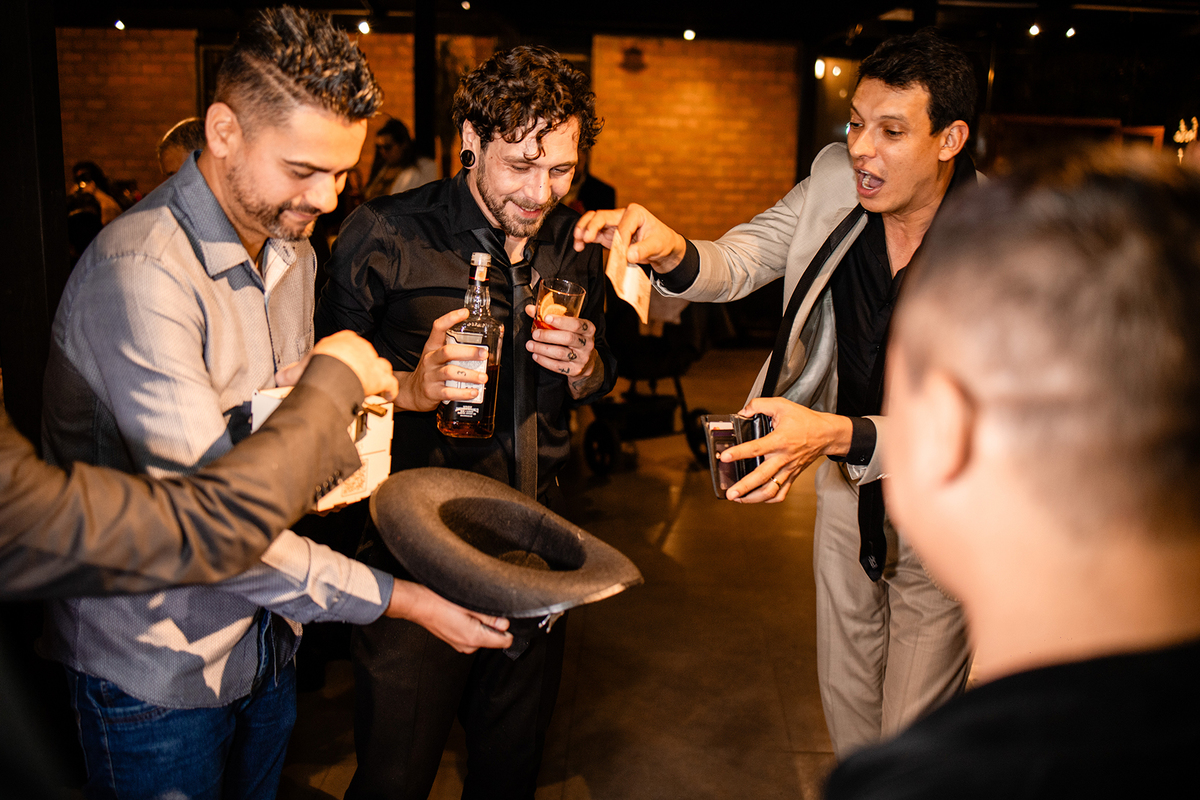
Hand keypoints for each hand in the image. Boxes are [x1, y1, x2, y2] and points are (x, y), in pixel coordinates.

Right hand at [276, 330, 399, 400]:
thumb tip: (280, 378)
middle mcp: (360, 348)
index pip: (348, 346)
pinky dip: (389, 390)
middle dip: (362, 368)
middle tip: (356, 381)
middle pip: (364, 357)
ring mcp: (372, 362)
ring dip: (377, 377)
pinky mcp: (379, 377)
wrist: (332, 369)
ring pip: (380, 367)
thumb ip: (291, 372)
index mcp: (343, 341)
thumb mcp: (300, 367)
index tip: (343, 367)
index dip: (346, 358)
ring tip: (371, 387)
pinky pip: (390, 383)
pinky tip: (387, 396)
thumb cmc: (318, 366)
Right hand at [385, 579, 512, 652]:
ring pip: (483, 636)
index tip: (502, 616)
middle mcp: (468, 646)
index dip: (507, 628)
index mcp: (475, 638)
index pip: (505, 641)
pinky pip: (472, 635)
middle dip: (493, 624)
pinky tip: (461, 614)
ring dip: (481, 624)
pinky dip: (471, 626)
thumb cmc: (439, 601)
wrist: (417, 604)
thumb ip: (490, 616)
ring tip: (468, 610)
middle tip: (480, 609)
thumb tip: (505, 623)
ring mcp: (460, 645)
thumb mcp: (470, 604)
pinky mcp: (455, 641)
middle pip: (494, 638)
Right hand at [393, 308, 489, 412]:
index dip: (450, 318)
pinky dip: (463, 393)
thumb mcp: (437, 357)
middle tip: (484, 354)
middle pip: (447, 351)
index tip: (465, 312)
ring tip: (483, 377)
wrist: (412, 392)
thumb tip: (482, 349)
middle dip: (468, 352)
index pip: (438, 328)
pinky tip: (473, 392)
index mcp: (432, 347)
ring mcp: (430, 376)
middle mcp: (430, 359)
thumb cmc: (431, 372)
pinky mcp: (431, 392)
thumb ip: (454, 351)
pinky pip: (448, 392)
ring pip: (450, 372)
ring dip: (469, 375)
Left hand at [526, 305, 603, 398]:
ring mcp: (582, 358)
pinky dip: (544, 361)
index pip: (576, 324)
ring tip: (530, 345)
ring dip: (542, 349)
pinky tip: (536, 355)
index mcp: (587, 329)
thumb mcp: (568, 326)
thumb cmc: (574, 339)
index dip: (561, 321)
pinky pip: (557, 366)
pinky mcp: (575, 370)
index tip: (547, 318)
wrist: (586, 361)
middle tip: (535, 334)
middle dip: (548, 336)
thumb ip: (550, 316)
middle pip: (568, 338)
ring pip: (560, 353)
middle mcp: (587, 343)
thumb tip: (530, 309)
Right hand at [572, 204, 688, 274]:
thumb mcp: (657, 245)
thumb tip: (629, 255)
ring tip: (578, 241)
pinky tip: (579, 246)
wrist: (662, 248)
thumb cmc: (661, 241)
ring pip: (593, 222)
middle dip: (591, 226)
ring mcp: (613, 225)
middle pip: (601, 216)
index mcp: (635, 213)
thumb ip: (644, 249)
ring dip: (583, 230)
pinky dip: (585, 239)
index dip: (620, 240)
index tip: (622, 254)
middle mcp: (622, 215)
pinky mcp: (609, 235)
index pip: (623, 224)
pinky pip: (594, 234)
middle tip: (585, 238)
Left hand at [720, 397, 852, 503]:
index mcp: (780, 440)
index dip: (739, 453)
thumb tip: (743, 411)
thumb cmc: (805, 420)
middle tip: (729, 493)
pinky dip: (768, 499)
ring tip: (738, 499)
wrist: (826, 434)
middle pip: (762, 476)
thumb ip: (760, 405)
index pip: (756, 448)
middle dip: (744, 487)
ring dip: (753, 498)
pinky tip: (757, 498)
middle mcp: (783, 458)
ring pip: (771, 490)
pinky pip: (781, 493)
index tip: (724, 457)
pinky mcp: (792, 476)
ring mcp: (788, 469)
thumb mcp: (782, 405)